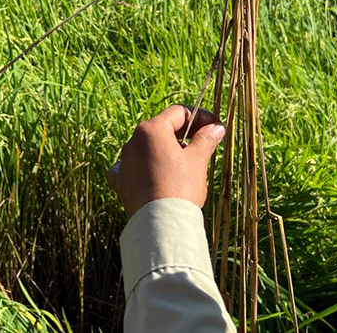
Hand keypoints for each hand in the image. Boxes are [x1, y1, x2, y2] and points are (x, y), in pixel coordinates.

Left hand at [107, 105, 225, 218]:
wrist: (161, 224)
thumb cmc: (180, 188)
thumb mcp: (197, 160)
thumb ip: (206, 139)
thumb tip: (216, 128)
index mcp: (151, 130)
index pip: (178, 113)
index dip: (198, 117)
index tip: (213, 127)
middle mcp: (132, 142)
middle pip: (161, 129)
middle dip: (184, 134)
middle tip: (204, 143)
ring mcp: (124, 162)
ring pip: (147, 148)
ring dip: (166, 151)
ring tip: (185, 164)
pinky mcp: (121, 182)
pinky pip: (132, 168)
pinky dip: (144, 168)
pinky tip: (154, 174)